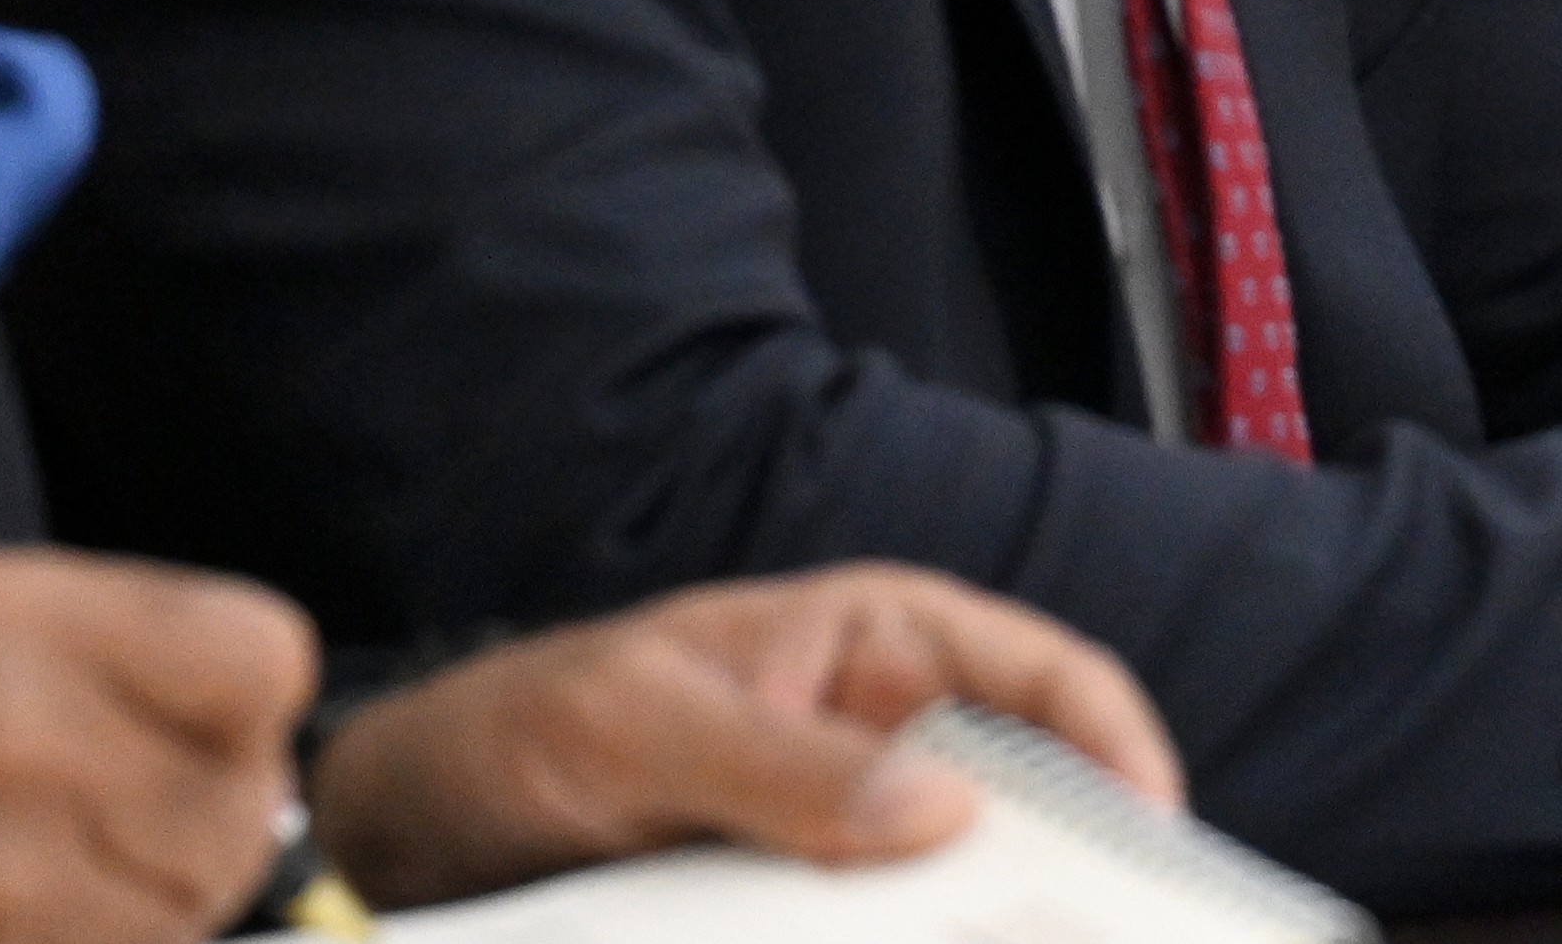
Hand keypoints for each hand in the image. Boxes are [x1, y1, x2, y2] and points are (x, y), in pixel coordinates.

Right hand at [0, 551, 312, 943]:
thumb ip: (79, 661)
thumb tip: (233, 719)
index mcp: (2, 618)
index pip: (266, 659)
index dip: (237, 705)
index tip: (193, 736)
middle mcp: (18, 742)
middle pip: (243, 807)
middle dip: (193, 832)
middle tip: (94, 841)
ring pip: (184, 918)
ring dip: (129, 920)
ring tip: (5, 899)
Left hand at [311, 566, 1176, 908]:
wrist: (407, 833)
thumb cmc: (521, 729)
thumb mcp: (638, 728)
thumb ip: (782, 763)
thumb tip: (940, 814)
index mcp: (880, 647)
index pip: (1048, 682)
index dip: (1121, 753)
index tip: (1155, 846)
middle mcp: (888, 745)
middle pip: (1033, 811)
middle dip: (1078, 882)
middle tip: (1101, 942)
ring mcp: (849, 844)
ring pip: (966, 901)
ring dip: (993, 937)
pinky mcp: (804, 923)